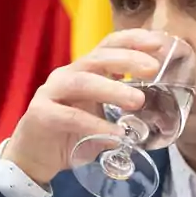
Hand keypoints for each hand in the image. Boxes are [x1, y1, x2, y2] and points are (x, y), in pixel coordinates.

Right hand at [3, 30, 165, 185]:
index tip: (160, 43)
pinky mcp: (41, 115)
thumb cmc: (72, 133)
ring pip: (83, 82)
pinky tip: (115, 134)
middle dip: (127, 60)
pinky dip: (95, 125)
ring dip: (112, 89)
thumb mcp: (102, 115)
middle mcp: (67, 75)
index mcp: (84, 71)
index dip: (133, 40)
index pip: (108, 45)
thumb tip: (161, 109)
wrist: (34, 157)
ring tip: (137, 101)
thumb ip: (122, 108)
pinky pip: (70, 117)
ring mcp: (52, 93)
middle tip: (153, 69)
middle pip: (97, 58)